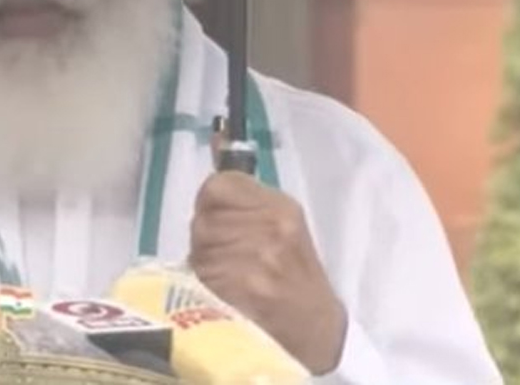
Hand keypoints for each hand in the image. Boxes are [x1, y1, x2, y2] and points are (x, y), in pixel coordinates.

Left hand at [188, 171, 347, 373]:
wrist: (318, 333)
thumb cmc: (295, 279)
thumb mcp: (282, 229)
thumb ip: (245, 206)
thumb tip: (207, 189)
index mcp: (282, 207)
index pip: (218, 186)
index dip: (211, 205)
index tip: (218, 221)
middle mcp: (272, 227)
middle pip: (204, 219)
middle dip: (205, 238)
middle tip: (226, 260)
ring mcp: (258, 259)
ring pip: (200, 248)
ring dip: (202, 264)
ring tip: (227, 279)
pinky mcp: (244, 291)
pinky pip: (203, 277)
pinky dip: (204, 287)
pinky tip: (223, 296)